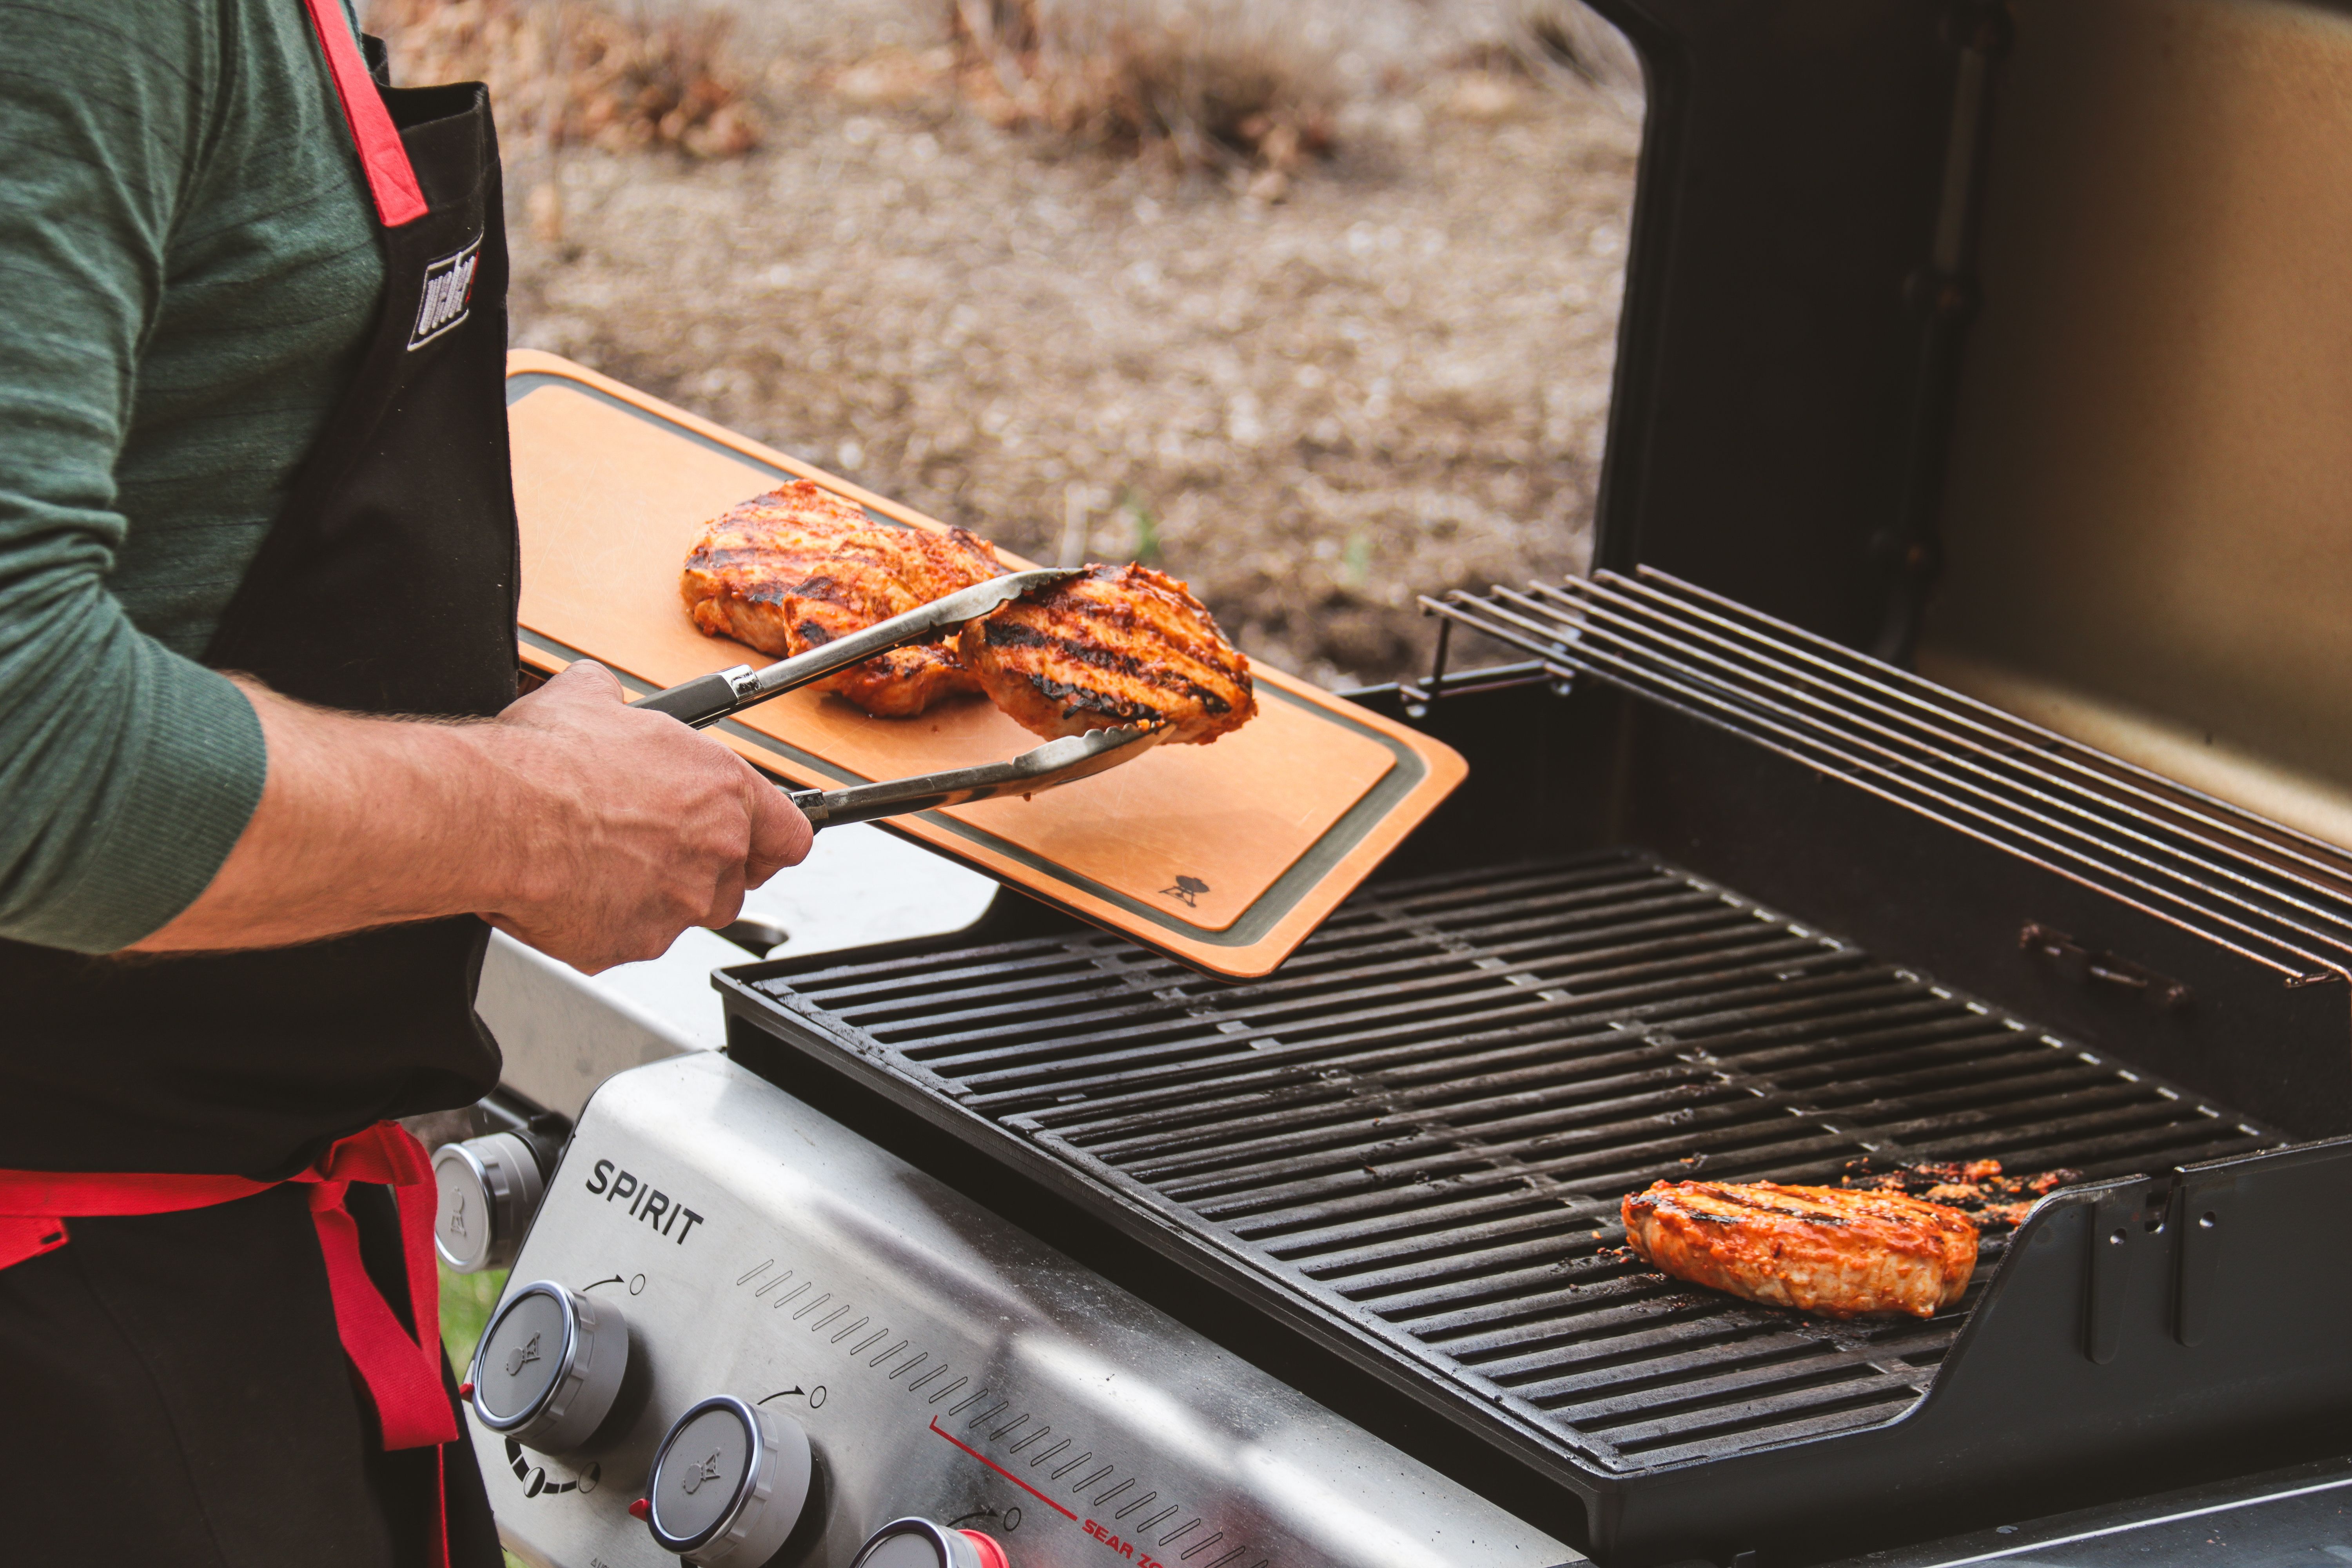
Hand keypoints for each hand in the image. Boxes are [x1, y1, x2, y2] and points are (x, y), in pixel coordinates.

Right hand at [481, 662, 811, 970]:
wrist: (496, 816)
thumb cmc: (545, 762)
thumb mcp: (590, 701)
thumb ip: (616, 701)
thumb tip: (602, 692)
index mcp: (722, 791)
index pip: (789, 835)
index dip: (769, 840)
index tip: (757, 843)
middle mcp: (713, 853)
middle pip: (734, 881)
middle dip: (698, 869)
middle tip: (650, 848)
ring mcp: (677, 905)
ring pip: (684, 914)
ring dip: (654, 897)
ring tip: (602, 864)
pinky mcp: (633, 944)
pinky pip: (630, 939)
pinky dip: (605, 923)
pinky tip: (572, 889)